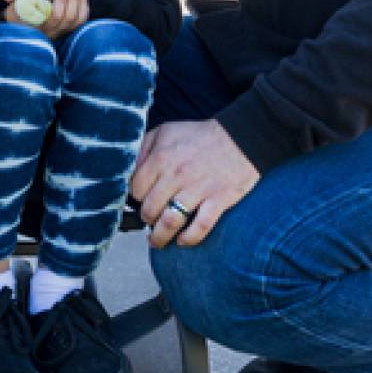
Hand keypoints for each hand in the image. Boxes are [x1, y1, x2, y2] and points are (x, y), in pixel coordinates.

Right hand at [6, 0, 86, 39]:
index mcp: (37, 27)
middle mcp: (50, 32)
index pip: (53, 16)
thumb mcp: (16, 6)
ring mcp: (60, 32)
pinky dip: (82, 4)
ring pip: (74, 18)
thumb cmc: (16, 12)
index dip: (59, 2)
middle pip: (66, 17)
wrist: (22, 22)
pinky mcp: (67, 29)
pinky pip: (81, 19)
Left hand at [130, 119, 259, 247]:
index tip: (140, 202)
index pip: (136, 189)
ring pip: (170, 222)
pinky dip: (189, 238)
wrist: (240, 138)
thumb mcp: (165, 132)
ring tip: (157, 240)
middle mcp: (176, 175)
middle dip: (146, 219)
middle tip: (148, 221)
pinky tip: (182, 241)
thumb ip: (144, 148)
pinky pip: (200, 226)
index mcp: (161, 158)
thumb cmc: (199, 136)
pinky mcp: (219, 200)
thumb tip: (131, 170)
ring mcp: (198, 189)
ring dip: (160, 236)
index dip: (136, 198)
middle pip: (149, 209)